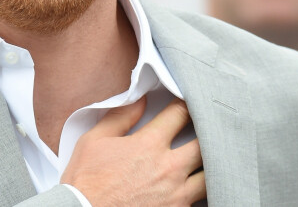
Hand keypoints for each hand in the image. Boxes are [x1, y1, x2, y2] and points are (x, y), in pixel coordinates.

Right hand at [61, 98, 205, 205]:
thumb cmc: (86, 180)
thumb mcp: (94, 140)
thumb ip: (120, 117)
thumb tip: (140, 100)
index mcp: (149, 145)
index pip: (179, 114)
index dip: (184, 104)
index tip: (185, 102)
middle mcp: (169, 169)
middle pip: (204, 144)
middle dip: (206, 132)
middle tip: (205, 127)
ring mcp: (177, 196)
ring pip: (210, 176)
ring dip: (209, 164)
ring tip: (206, 157)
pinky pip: (202, 200)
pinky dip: (203, 190)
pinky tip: (196, 183)